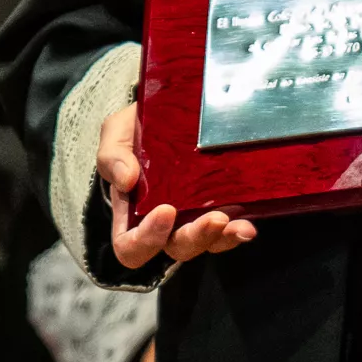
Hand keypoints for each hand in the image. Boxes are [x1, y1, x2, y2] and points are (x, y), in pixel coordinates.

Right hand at [98, 102, 256, 270]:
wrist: (167, 112)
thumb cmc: (136, 130)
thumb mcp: (116, 135)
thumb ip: (112, 156)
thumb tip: (126, 180)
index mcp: (132, 214)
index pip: (131, 247)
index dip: (146, 241)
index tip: (165, 211)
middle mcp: (164, 224)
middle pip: (177, 248)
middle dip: (196, 237)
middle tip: (215, 218)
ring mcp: (194, 218)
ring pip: (208, 243)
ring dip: (224, 238)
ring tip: (240, 225)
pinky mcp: (221, 208)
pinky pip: (229, 230)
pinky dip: (239, 229)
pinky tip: (249, 221)